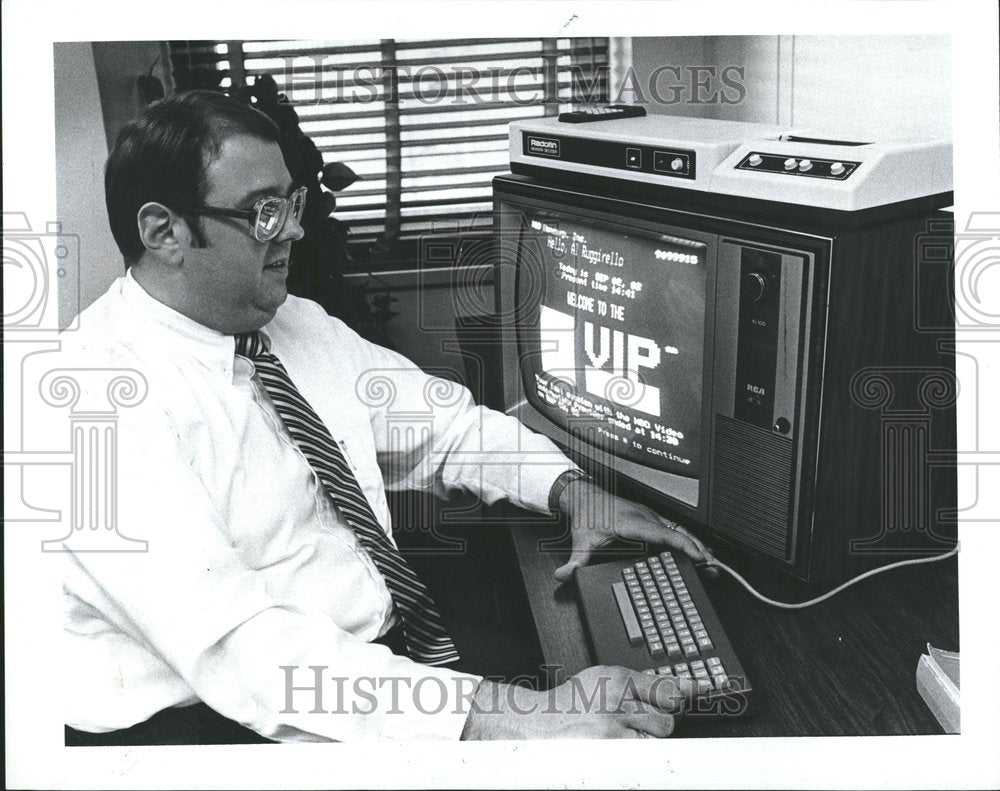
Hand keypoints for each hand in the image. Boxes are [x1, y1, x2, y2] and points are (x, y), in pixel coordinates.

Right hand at [460, 665, 693, 739]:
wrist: (534, 726)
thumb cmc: (567, 706)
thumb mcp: (600, 681)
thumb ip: (637, 684)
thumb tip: (678, 690)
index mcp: (615, 677)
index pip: (665, 683)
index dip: (689, 689)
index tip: (707, 690)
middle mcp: (617, 698)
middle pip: (667, 715)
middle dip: (657, 722)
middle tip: (633, 724)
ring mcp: (615, 726)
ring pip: (659, 736)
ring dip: (647, 740)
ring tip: (621, 737)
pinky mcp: (613, 750)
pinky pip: (645, 755)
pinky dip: (637, 755)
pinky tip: (617, 750)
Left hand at [554, 480, 710, 582]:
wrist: (584, 496)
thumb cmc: (587, 514)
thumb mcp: (581, 540)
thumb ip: (575, 561)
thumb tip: (564, 576)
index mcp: (633, 522)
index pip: (664, 533)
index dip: (683, 545)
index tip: (698, 556)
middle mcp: (645, 517)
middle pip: (678, 532)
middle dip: (698, 548)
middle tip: (712, 566)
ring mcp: (650, 516)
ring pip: (679, 529)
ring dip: (696, 544)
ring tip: (711, 562)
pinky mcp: (651, 518)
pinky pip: (674, 528)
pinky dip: (688, 539)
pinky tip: (696, 551)